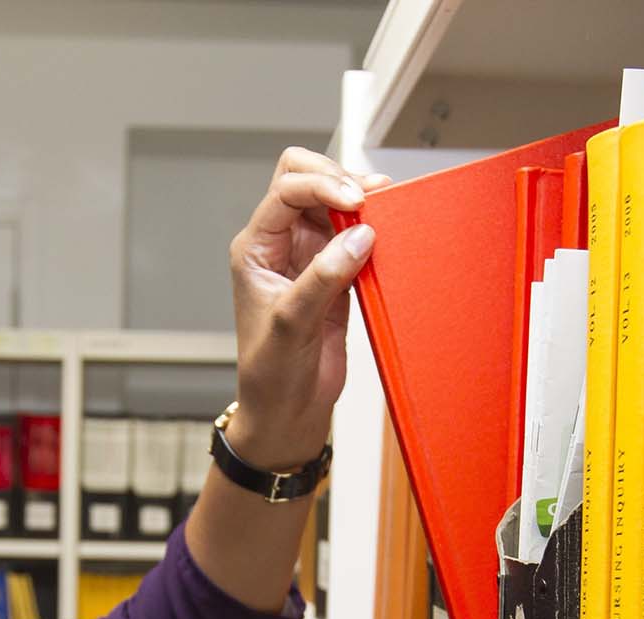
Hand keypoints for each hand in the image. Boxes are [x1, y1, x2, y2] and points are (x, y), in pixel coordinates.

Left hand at [228, 147, 389, 469]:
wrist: (286, 413)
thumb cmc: (272, 377)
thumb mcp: (292, 326)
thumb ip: (323, 278)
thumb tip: (359, 236)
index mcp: (255, 249)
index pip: (286, 191)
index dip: (322, 186)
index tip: (355, 202)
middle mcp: (280, 246)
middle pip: (304, 180)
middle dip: (337, 179)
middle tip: (370, 198)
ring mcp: (309, 259)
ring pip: (333, 204)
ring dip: (359, 201)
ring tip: (385, 210)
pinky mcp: (335, 276)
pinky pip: (355, 237)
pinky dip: (373, 230)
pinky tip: (388, 235)